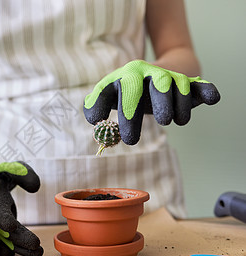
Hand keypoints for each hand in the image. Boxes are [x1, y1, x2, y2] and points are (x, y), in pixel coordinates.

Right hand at [0, 161, 43, 255]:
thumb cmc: (1, 175)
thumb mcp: (12, 168)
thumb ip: (23, 173)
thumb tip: (35, 187)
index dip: (3, 218)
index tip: (11, 227)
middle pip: (2, 230)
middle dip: (18, 239)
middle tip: (36, 245)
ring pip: (4, 240)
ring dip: (20, 248)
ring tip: (38, 253)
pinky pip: (4, 244)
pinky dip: (15, 250)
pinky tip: (30, 254)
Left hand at [83, 60, 219, 144]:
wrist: (148, 76)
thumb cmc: (123, 93)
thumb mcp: (106, 96)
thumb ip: (95, 106)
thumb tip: (93, 119)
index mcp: (124, 77)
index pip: (121, 90)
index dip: (121, 110)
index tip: (118, 133)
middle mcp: (146, 74)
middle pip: (154, 84)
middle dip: (157, 103)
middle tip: (157, 125)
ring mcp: (168, 77)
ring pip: (177, 85)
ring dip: (178, 103)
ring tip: (175, 122)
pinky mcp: (186, 83)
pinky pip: (198, 84)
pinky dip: (206, 90)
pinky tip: (212, 98)